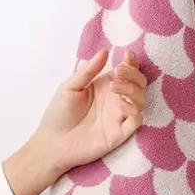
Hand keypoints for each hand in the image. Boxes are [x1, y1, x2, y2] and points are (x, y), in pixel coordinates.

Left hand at [4, 50, 146, 194]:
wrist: (52, 143)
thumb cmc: (58, 114)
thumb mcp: (69, 86)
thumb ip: (88, 71)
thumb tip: (105, 51)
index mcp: (106, 86)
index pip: (127, 71)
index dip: (132, 63)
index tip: (127, 56)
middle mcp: (116, 99)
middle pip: (139, 83)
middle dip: (134, 75)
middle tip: (120, 73)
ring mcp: (120, 116)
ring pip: (142, 99)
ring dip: (134, 90)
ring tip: (117, 88)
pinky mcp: (121, 132)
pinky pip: (137, 120)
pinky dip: (134, 110)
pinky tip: (120, 105)